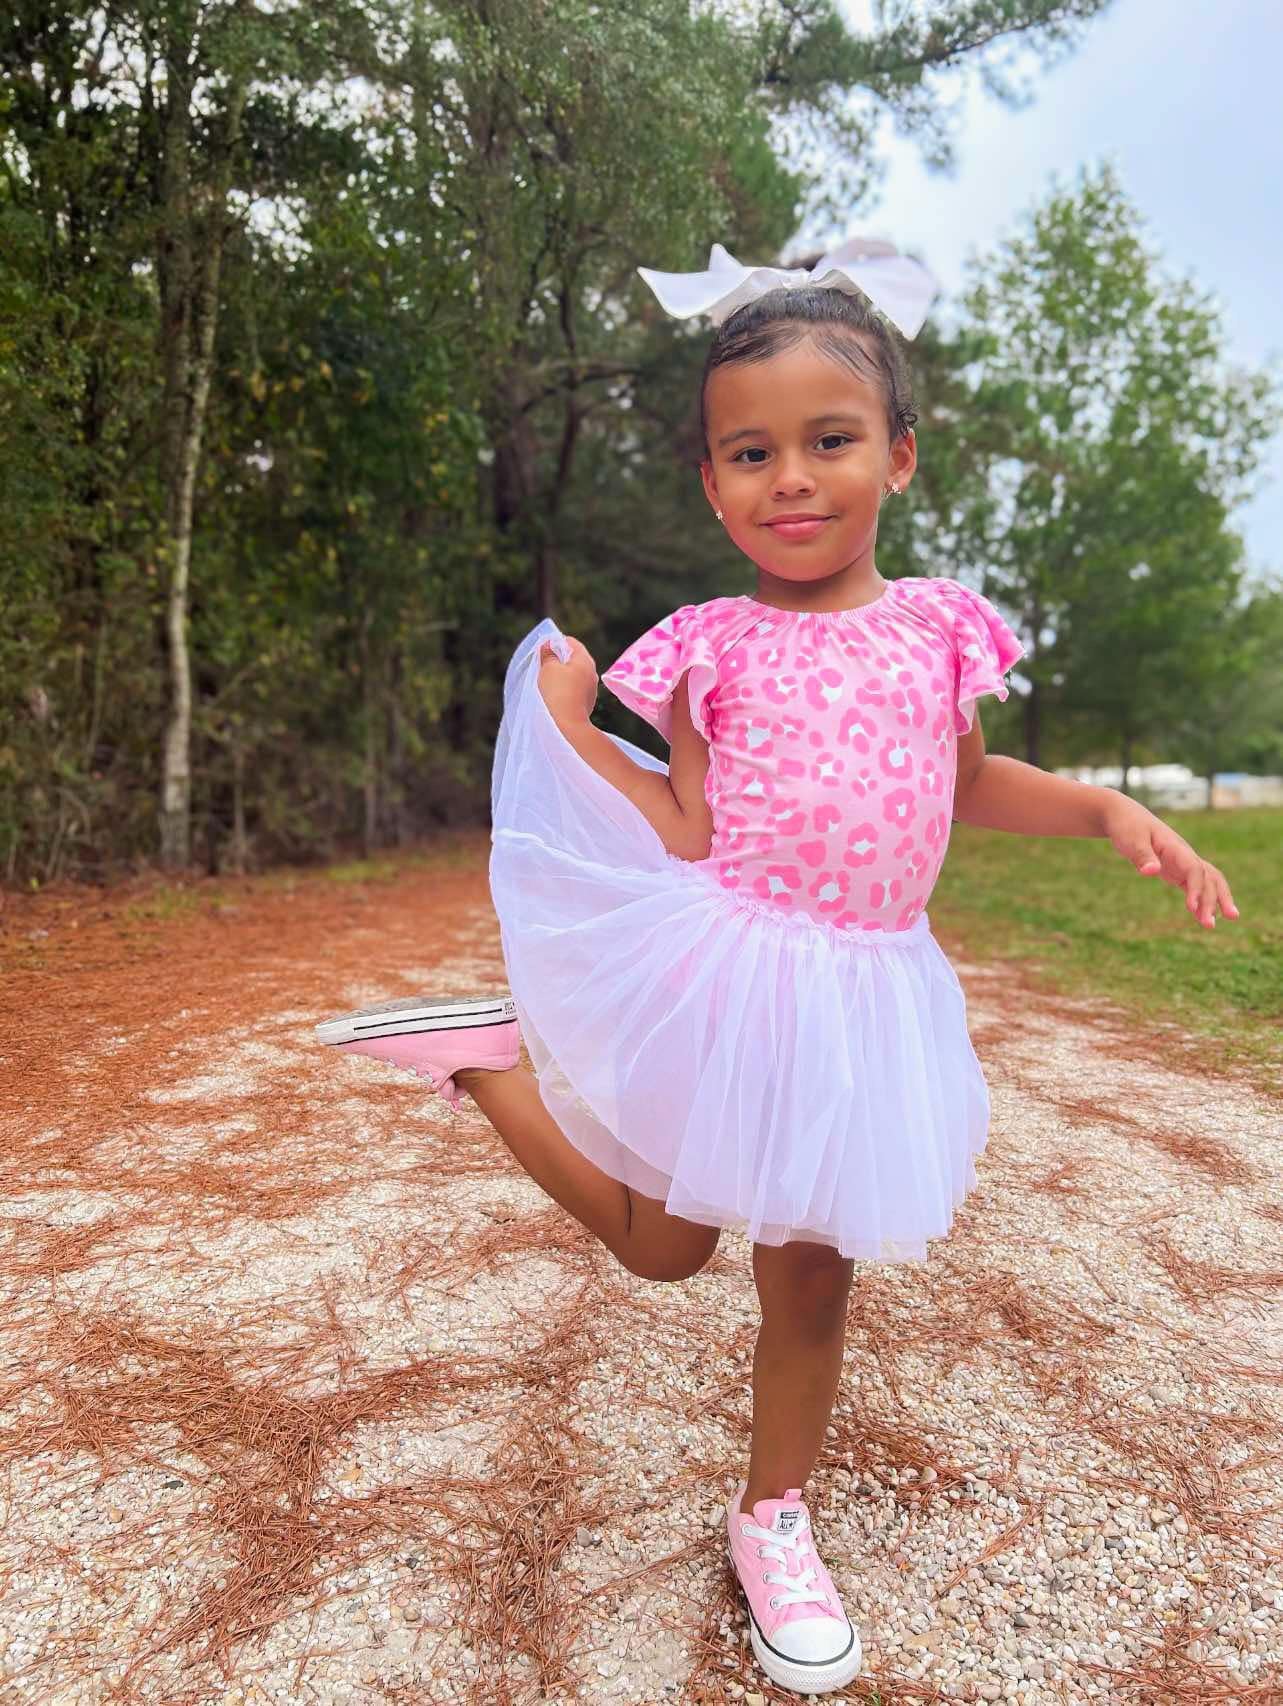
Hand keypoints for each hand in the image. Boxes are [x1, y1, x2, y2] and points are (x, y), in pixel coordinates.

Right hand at [538, 636, 598, 722]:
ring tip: (548, 683)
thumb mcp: (548, 668)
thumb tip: (549, 645)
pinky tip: (556, 696)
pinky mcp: (588, 702)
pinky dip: (566, 688)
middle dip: (558, 660)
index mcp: (585, 660)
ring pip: (575, 675)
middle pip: (574, 658)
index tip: (544, 651)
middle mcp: (592, 672)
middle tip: (543, 666)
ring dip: (562, 676)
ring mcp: (592, 689)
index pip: (571, 642)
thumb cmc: (557, 692)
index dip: (556, 643)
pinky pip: (576, 689)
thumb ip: (548, 653)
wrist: (568, 725)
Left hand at [1101, 796, 1239, 928]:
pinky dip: (1199, 900)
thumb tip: (1152, 872)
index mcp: (1176, 847)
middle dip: (1213, 900)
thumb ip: (1142, 856)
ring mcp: (1182, 862)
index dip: (1196, 888)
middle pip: (1208, 877)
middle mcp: (1185, 855)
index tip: (1191, 908)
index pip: (1194, 869)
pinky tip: (1200, 917)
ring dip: (1213, 901)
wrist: (1124, 816)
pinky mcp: (1176, 869)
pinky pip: (1194, 885)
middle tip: (1210, 925)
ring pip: (1207, 882)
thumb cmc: (1127, 827)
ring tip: (1212, 926)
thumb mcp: (1131, 839)